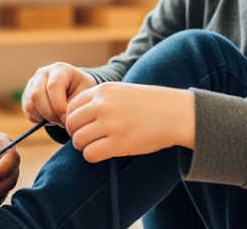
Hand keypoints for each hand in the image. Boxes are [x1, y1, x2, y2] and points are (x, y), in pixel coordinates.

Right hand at [22, 62, 96, 125]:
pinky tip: (51, 117)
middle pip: (36, 96)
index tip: (67, 118)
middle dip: (50, 114)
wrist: (73, 86)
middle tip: (62, 122)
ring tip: (57, 119)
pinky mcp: (26, 95)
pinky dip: (39, 119)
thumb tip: (62, 117)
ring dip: (44, 118)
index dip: (59, 106)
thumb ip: (73, 104)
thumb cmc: (80, 89)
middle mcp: (42, 73)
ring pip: (30, 106)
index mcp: (59, 70)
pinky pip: (28, 112)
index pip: (53, 86)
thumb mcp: (83, 93)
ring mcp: (32, 83)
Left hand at [65, 83, 194, 162]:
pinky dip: (92, 156)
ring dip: (84, 146)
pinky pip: (90, 154)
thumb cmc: (149, 105)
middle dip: (76, 134)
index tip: (83, 126)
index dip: (74, 119)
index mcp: (103, 90)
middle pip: (71, 124)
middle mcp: (103, 105)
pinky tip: (103, 153)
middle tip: (88, 139)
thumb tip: (77, 118)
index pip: (71, 107)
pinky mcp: (119, 143)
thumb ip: (100, 100)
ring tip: (96, 146)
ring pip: (78, 140)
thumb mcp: (121, 92)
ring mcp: (111, 124)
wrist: (176, 113)